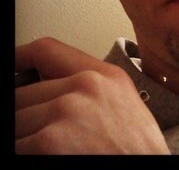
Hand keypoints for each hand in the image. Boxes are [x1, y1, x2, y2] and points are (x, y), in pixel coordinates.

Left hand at [15, 37, 169, 153]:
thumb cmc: (137, 149)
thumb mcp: (120, 104)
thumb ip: (88, 89)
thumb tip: (49, 90)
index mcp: (105, 75)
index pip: (47, 50)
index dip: (19, 57)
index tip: (11, 66)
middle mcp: (86, 86)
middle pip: (22, 93)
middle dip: (24, 115)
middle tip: (37, 131)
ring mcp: (67, 111)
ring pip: (16, 121)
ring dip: (24, 137)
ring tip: (49, 148)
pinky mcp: (51, 141)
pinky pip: (16, 146)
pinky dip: (25, 153)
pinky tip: (48, 156)